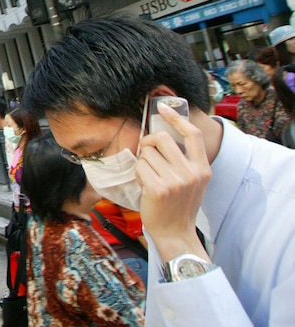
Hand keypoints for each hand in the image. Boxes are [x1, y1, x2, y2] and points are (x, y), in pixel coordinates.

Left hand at [135, 101, 210, 261]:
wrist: (176, 234)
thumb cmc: (180, 205)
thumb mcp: (193, 181)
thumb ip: (185, 160)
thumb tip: (163, 134)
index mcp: (202, 168)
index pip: (192, 134)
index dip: (177, 117)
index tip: (163, 108)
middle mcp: (191, 173)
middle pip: (161, 138)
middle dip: (148, 142)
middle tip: (147, 154)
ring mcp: (175, 181)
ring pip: (147, 153)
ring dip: (143, 163)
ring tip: (150, 178)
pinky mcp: (158, 188)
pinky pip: (140, 166)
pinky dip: (138, 174)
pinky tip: (145, 185)